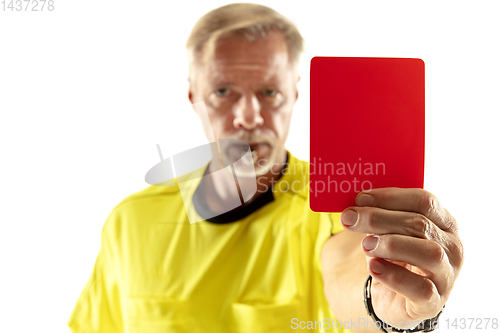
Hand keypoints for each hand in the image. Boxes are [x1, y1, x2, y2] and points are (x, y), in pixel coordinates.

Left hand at [340, 188, 463, 327]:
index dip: (390, 197)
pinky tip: (373, 267)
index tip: (360, 197)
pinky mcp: (434, 302)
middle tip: (349, 218)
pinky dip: (394, 276)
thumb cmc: (393, 256)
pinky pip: (420, 289)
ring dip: (391, 245)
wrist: (392, 297)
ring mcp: (447, 276)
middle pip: (420, 224)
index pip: (424, 201)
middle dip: (379, 218)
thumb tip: (354, 205)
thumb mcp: (387, 232)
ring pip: (429, 253)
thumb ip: (378, 216)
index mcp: (444, 222)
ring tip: (365, 245)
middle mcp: (452, 247)